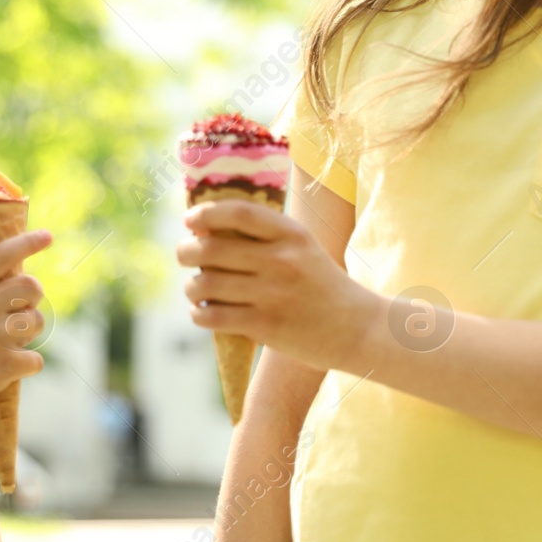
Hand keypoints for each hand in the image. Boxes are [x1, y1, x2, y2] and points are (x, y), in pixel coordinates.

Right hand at [0, 229, 51, 422]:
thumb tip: (13, 291)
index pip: (2, 255)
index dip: (27, 243)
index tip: (47, 236)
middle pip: (31, 286)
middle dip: (31, 297)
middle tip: (19, 310)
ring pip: (37, 321)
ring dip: (27, 332)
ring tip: (4, 343)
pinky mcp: (4, 365)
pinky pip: (35, 359)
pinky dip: (24, 366)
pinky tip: (3, 370)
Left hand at [176, 200, 379, 371]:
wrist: (358, 329)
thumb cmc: (322, 286)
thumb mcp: (304, 248)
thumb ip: (265, 236)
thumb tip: (204, 230)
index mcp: (292, 234)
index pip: (240, 212)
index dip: (207, 213)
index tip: (190, 219)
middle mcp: (282, 260)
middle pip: (212, 248)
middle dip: (186, 251)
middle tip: (183, 255)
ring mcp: (273, 294)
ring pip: (206, 283)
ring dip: (191, 287)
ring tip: (195, 289)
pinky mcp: (266, 326)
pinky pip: (214, 315)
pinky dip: (199, 314)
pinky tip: (203, 313)